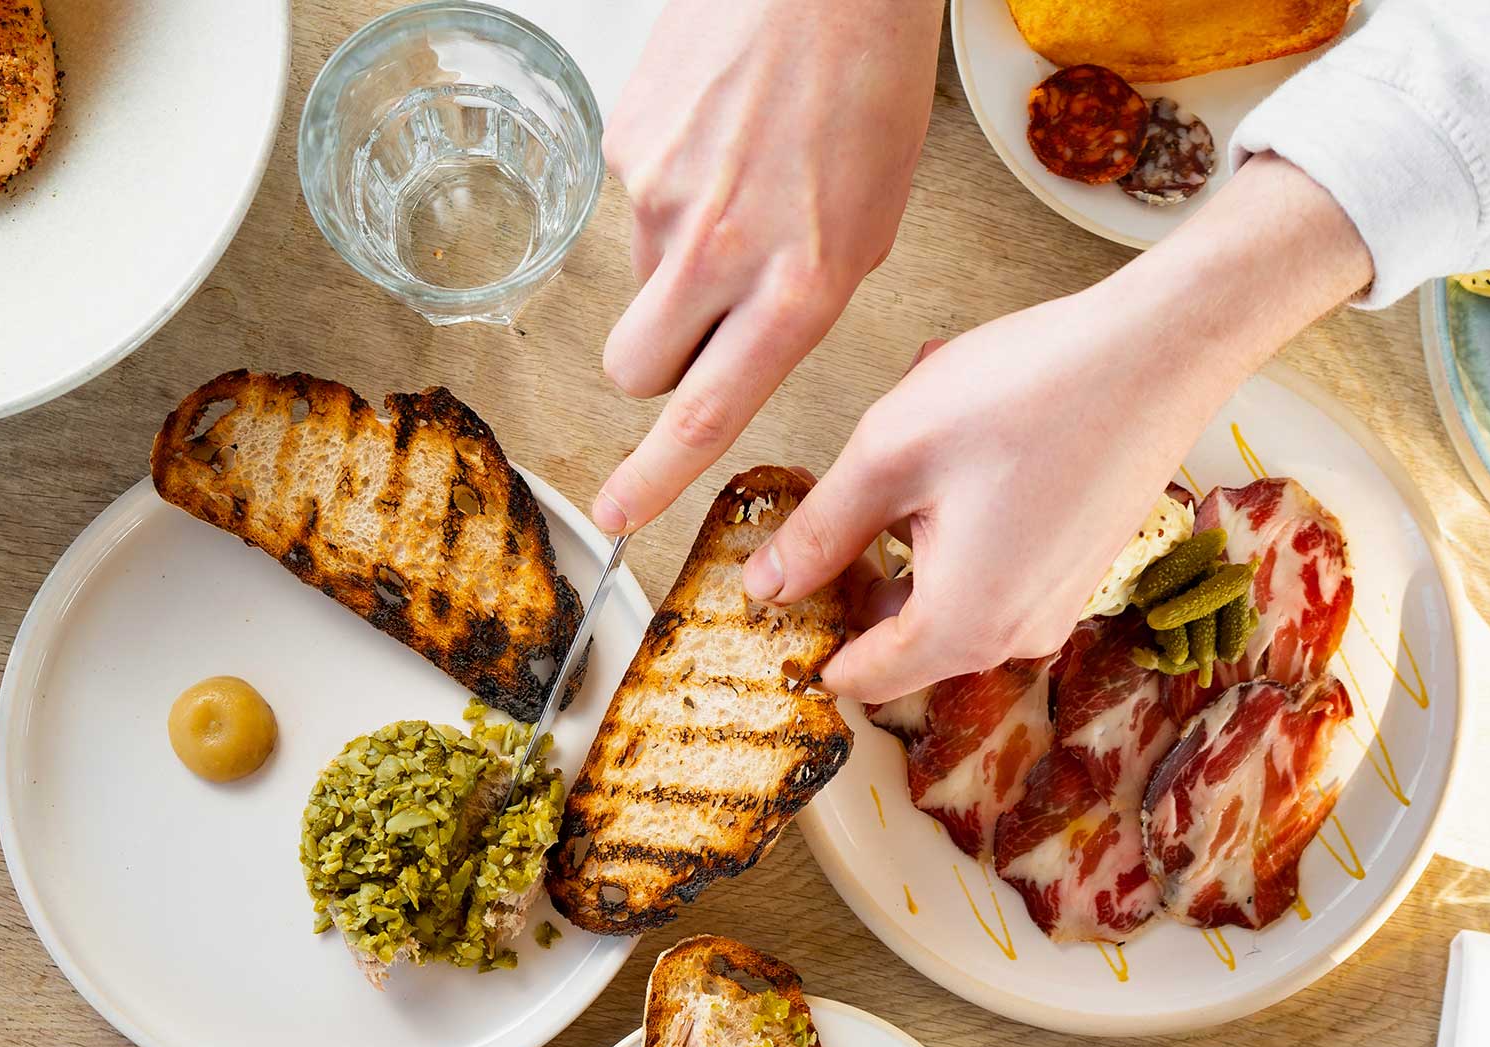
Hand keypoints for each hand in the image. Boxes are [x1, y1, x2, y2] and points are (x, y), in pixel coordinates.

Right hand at [590, 0, 942, 534]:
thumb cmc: (867, 88)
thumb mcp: (868, 225)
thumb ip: (801, 303)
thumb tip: (743, 346)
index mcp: (796, 285)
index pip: (705, 415)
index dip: (654, 478)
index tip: (620, 515)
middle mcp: (719, 251)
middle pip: (636, 369)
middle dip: (654, 366)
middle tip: (695, 323)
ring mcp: (660, 196)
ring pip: (639, 279)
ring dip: (675, 258)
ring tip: (739, 182)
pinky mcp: (625, 143)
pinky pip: (631, 200)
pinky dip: (670, 183)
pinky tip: (720, 134)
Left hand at [739, 153, 1374, 701]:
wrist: (1161, 350)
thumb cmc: (1031, 393)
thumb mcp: (889, 454)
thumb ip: (818, 532)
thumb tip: (767, 587)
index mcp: (960, 626)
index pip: (858, 677)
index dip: (810, 636)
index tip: (779, 588)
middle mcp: (1015, 636)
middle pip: (901, 637)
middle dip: (863, 572)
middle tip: (845, 490)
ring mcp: (1055, 605)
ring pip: (946, 594)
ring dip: (913, 534)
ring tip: (919, 448)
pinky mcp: (1080, 568)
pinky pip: (993, 567)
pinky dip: (962, 520)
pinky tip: (967, 448)